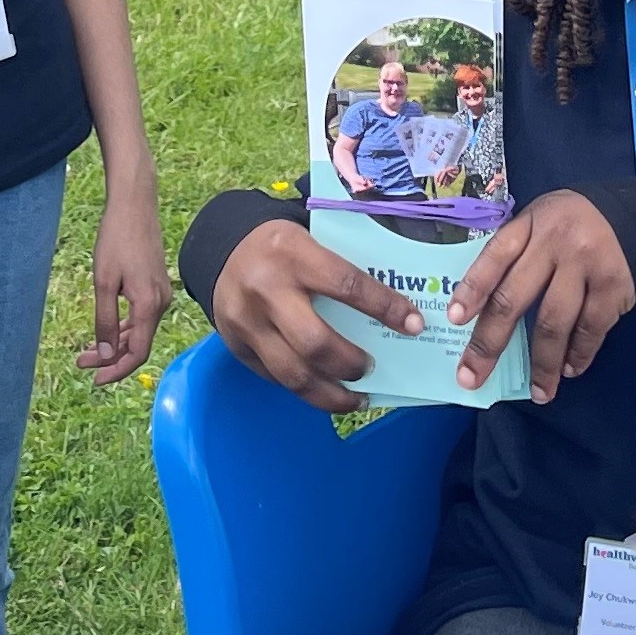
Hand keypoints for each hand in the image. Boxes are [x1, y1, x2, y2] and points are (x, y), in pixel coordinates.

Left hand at [78, 191, 174, 383]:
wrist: (133, 205)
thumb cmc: (116, 239)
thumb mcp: (104, 283)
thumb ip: (106, 321)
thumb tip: (108, 354)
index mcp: (148, 305)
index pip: (138, 353)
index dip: (117, 370)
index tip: (95, 379)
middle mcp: (160, 303)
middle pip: (139, 345)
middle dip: (111, 358)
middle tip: (82, 363)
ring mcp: (160, 294)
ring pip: (140, 332)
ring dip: (116, 344)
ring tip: (88, 351)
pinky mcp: (156, 285)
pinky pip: (143, 317)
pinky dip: (125, 328)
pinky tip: (108, 329)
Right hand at [209, 217, 419, 415]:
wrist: (222, 248)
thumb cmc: (281, 245)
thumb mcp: (310, 237)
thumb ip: (342, 265)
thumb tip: (395, 303)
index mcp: (293, 253)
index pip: (347, 286)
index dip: (385, 308)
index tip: (413, 325)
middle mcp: (266, 290)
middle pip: (316, 342)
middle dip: (351, 363)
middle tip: (371, 367)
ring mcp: (247, 323)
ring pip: (293, 374)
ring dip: (331, 395)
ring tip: (357, 397)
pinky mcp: (236, 346)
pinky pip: (276, 378)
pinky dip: (306, 390)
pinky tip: (327, 392)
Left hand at [450, 195, 635, 399]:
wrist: (633, 216)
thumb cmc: (569, 228)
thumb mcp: (537, 225)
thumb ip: (515, 257)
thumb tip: (481, 314)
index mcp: (528, 225)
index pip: (494, 257)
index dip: (472, 289)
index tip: (454, 319)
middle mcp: (554, 243)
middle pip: (514, 298)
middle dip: (490, 343)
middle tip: (472, 377)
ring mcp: (585, 264)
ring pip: (553, 322)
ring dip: (543, 364)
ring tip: (538, 392)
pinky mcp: (613, 286)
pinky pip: (590, 329)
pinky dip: (578, 355)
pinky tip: (568, 370)